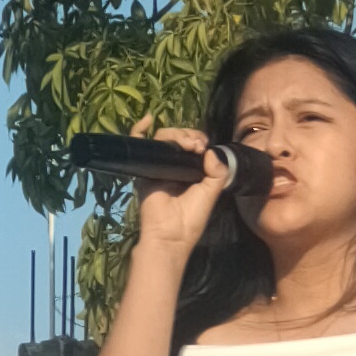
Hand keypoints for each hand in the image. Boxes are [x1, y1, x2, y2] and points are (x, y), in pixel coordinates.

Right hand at [129, 132, 231, 256]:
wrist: (170, 235)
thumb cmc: (191, 218)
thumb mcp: (211, 193)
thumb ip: (217, 172)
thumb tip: (211, 151)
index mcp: (191, 170)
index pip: (194, 144)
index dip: (199, 139)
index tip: (203, 146)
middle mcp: (174, 165)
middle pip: (179, 137)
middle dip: (189, 135)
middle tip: (196, 146)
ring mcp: (158, 165)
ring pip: (163, 137)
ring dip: (176, 134)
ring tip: (186, 144)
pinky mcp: (144, 168)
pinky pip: (139, 143)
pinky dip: (140, 129)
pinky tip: (147, 119)